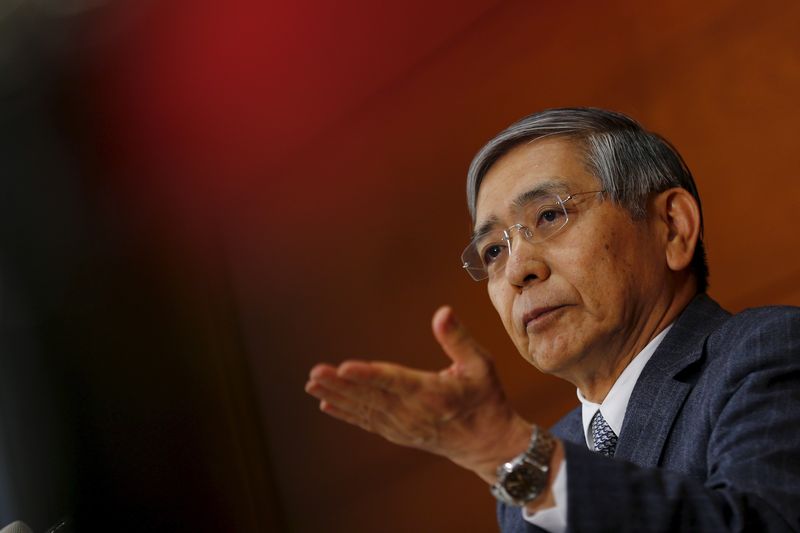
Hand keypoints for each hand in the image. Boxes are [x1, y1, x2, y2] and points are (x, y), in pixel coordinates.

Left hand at [305, 306, 533, 482]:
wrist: (487, 444)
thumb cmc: (485, 398)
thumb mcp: (481, 365)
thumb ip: (458, 339)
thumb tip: (443, 311)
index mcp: (433, 394)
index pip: (395, 382)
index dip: (368, 375)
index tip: (344, 367)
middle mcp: (414, 413)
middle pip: (371, 396)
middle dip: (340, 384)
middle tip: (315, 372)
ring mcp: (403, 426)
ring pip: (364, 410)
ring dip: (337, 395)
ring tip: (312, 383)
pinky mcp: (398, 433)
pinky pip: (367, 422)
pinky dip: (345, 413)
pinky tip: (326, 403)